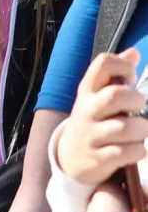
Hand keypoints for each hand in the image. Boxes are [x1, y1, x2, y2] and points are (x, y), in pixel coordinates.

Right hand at [56, 50, 147, 185]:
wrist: (70, 158)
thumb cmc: (92, 121)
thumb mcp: (97, 97)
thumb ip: (115, 75)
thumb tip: (134, 52)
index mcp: (87, 91)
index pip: (103, 64)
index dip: (123, 66)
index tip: (130, 79)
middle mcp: (86, 110)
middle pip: (115, 95)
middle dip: (136, 99)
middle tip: (138, 107)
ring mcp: (91, 135)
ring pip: (126, 127)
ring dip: (140, 130)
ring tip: (137, 131)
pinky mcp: (99, 158)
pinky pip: (130, 152)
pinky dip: (138, 150)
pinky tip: (132, 149)